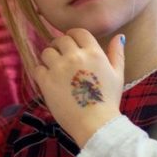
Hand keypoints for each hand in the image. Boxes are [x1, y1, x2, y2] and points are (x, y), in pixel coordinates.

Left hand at [32, 28, 124, 147]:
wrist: (95, 124)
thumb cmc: (108, 100)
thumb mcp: (118, 74)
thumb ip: (117, 53)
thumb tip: (119, 36)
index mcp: (93, 53)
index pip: (78, 32)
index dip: (73, 35)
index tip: (71, 44)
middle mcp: (74, 56)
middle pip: (60, 40)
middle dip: (60, 46)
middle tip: (62, 57)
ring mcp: (59, 68)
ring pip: (46, 51)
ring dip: (49, 57)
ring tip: (54, 67)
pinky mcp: (46, 81)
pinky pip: (37, 68)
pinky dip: (41, 72)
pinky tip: (47, 79)